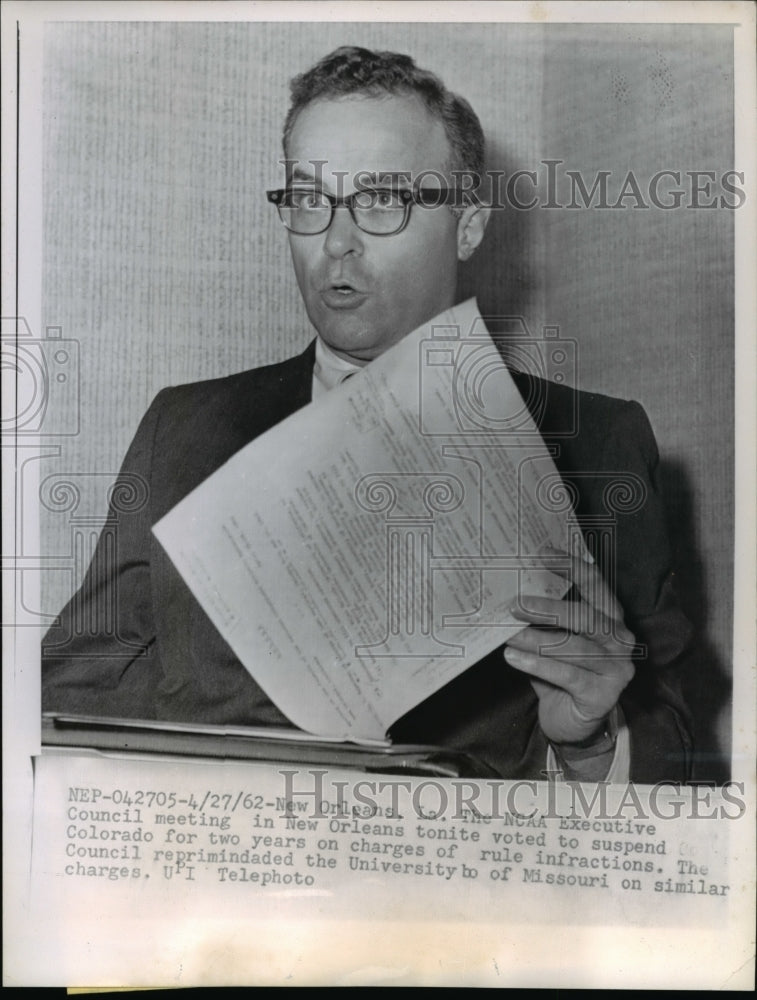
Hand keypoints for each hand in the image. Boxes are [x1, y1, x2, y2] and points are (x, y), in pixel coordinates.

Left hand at [503, 551, 635, 746]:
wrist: (573, 724)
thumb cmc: (562, 674)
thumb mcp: (555, 640)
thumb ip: (546, 619)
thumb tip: (512, 592)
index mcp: (611, 619)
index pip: (596, 586)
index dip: (573, 567)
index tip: (543, 553)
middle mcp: (620, 640)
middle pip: (585, 616)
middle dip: (549, 608)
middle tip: (516, 604)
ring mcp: (616, 668)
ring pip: (573, 646)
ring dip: (536, 639)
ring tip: (508, 634)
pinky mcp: (603, 694)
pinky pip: (568, 674)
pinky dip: (538, 664)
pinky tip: (514, 658)